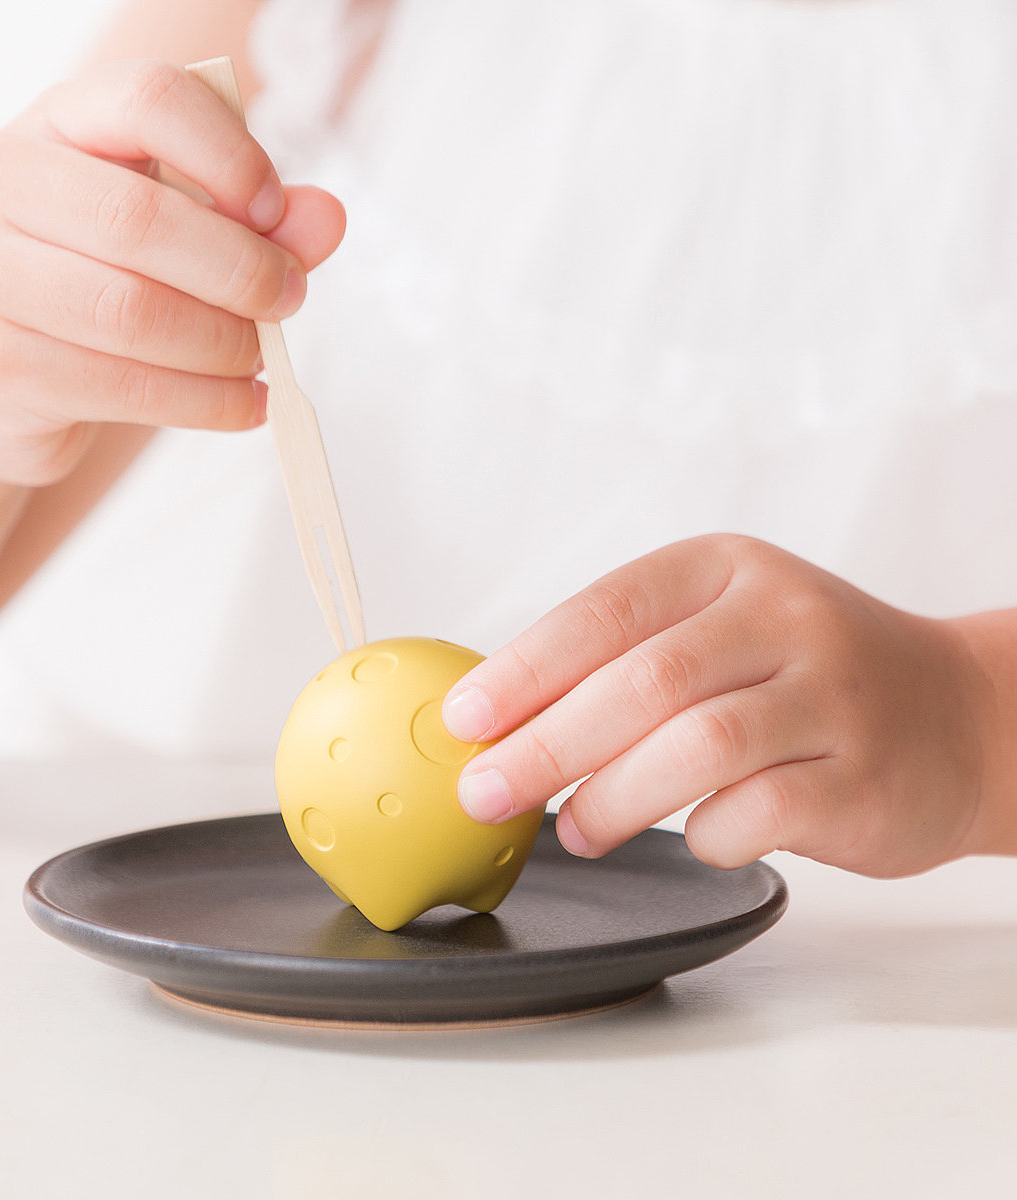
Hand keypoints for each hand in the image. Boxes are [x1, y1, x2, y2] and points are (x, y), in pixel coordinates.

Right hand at [0, 60, 344, 485]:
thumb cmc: (96, 288)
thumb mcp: (176, 237)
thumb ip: (253, 223)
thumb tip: (327, 219)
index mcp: (55, 124)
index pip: (149, 98)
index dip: (229, 154)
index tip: (276, 213)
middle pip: (140, 219)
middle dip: (240, 270)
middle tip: (288, 301)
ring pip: (133, 313)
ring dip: (224, 346)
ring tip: (261, 359)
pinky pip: (125, 389)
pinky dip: (208, 404)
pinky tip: (246, 405)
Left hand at [443, 534, 999, 876]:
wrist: (956, 715)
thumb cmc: (805, 674)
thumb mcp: (721, 628)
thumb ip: (623, 659)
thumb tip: (499, 720)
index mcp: (726, 568)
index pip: (605, 611)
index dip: (524, 670)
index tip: (464, 720)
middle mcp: (784, 617)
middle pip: (642, 683)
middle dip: (545, 746)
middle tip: (487, 792)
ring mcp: (833, 696)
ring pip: (696, 748)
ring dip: (612, 799)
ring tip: (573, 829)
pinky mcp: (863, 779)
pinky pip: (755, 813)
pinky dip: (700, 835)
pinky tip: (686, 836)